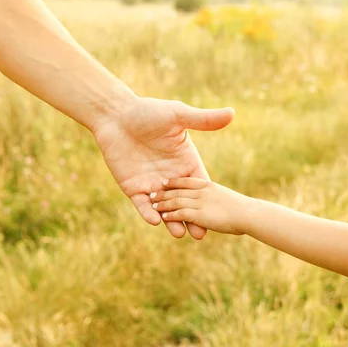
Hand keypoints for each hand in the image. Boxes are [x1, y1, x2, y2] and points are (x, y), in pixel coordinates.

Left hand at [92, 97, 234, 239]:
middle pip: (184, 202)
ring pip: (164, 208)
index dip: (208, 199)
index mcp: (184, 161)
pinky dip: (148, 213)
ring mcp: (151, 183)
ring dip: (171, 221)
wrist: (115, 115)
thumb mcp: (178, 115)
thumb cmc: (148, 112)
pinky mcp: (133, 187)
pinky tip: (155, 220)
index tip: (220, 214)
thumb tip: (232, 113)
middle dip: (193, 218)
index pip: (199, 184)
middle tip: (201, 234)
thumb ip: (203, 119)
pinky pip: (142, 204)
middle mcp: (170, 176)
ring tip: (179, 234)